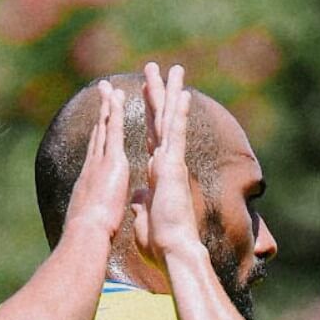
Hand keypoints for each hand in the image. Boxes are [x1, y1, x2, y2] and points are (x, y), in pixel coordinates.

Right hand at [60, 80, 128, 239]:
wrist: (86, 234)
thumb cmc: (89, 235)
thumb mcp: (94, 222)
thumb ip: (98, 213)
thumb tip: (99, 216)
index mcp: (92, 182)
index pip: (98, 155)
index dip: (100, 138)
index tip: (102, 124)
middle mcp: (93, 166)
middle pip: (98, 134)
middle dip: (101, 114)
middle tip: (103, 95)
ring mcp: (101, 161)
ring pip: (105, 126)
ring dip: (108, 105)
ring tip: (109, 87)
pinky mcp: (112, 160)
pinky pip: (114, 129)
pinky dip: (116, 111)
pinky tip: (118, 95)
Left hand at [132, 62, 204, 267]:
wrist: (173, 250)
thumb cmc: (160, 241)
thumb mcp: (145, 217)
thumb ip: (142, 203)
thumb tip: (136, 198)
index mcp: (158, 173)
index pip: (152, 136)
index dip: (150, 115)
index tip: (147, 94)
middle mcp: (168, 163)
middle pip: (162, 121)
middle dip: (158, 94)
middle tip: (155, 68)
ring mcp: (173, 162)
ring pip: (171, 121)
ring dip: (171, 94)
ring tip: (173, 69)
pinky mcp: (174, 167)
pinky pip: (177, 135)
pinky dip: (180, 115)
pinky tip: (183, 94)